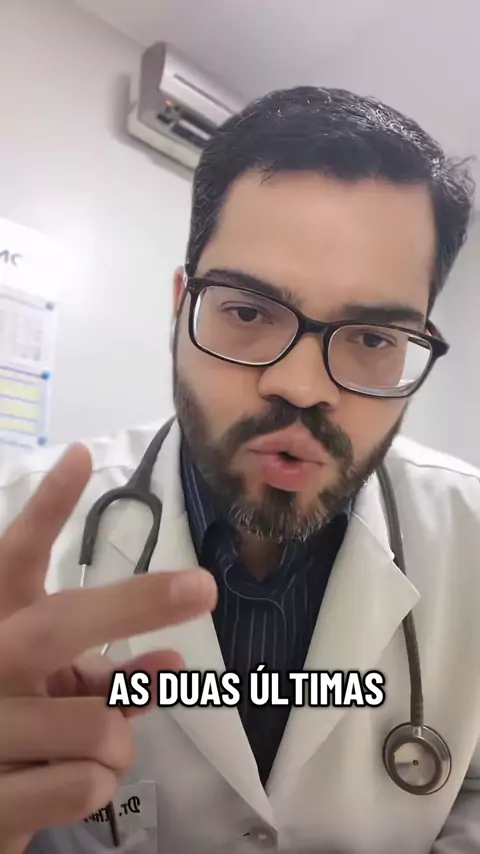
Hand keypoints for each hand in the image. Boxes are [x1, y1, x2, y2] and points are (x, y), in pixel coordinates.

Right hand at [0, 445, 216, 853]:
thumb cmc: (17, 734)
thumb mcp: (51, 693)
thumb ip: (103, 674)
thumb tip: (172, 662)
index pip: (14, 558)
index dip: (47, 509)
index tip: (81, 456)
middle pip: (62, 622)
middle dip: (137, 603)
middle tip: (203, 587)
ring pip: (100, 727)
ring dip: (112, 744)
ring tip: (76, 753)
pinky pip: (89, 785)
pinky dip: (94, 789)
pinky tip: (56, 787)